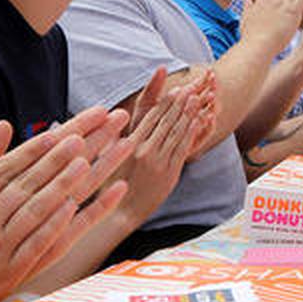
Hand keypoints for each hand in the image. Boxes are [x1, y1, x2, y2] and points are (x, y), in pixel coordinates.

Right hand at [0, 112, 127, 301]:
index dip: (30, 150)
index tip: (54, 132)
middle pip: (24, 184)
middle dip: (56, 156)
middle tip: (82, 135)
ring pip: (35, 210)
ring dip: (64, 184)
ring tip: (86, 161)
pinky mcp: (5, 277)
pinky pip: (37, 246)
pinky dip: (56, 225)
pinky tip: (74, 207)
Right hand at [118, 70, 216, 219]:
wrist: (119, 214)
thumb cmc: (109, 187)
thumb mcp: (103, 159)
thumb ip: (108, 137)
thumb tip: (103, 118)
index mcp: (129, 144)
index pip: (150, 117)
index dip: (164, 102)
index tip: (174, 89)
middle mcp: (145, 150)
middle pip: (166, 121)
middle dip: (180, 103)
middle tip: (191, 87)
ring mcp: (159, 161)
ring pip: (176, 131)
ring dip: (188, 113)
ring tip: (198, 98)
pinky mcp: (170, 173)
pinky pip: (183, 148)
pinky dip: (192, 132)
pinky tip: (199, 121)